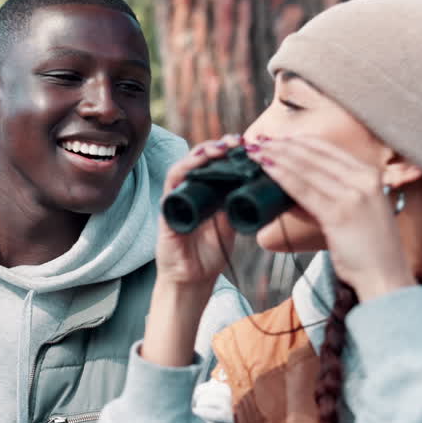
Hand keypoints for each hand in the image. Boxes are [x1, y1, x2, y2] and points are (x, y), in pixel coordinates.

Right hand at [156, 135, 239, 289]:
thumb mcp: (230, 225)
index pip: (212, 165)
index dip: (227, 152)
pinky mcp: (167, 209)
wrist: (193, 280)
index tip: (245, 145)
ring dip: (200, 154)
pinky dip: (184, 170)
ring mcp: (175, 199)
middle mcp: (187, 193)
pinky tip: (197, 163)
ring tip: (218, 149)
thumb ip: (236, 205)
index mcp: (204, 194)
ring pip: (184, 166)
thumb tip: (255, 184)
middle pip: (198, 160)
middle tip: (235, 142)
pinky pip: (172, 184)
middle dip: (216, 147)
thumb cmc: (210, 255)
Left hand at [250, 136, 414, 300]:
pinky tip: (266, 169)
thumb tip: (292, 192)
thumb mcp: (354, 213)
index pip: (329, 150)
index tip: (277, 139)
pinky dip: (282, 177)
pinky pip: (304, 190)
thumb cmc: (367, 251)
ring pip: (307, 168)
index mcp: (371, 175)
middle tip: (258, 142)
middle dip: (283, 146)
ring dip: (277, 157)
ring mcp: (354, 195)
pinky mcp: (340, 213)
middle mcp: (364, 179)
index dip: (300, 142)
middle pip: (315, 155)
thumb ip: (329, 199)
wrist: (385, 278)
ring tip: (255, 152)